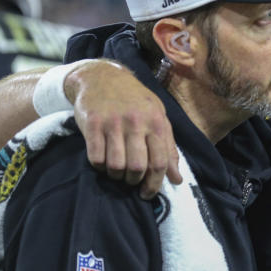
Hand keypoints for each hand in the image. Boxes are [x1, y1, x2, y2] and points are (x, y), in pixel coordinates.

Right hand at [67, 60, 181, 198]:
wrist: (103, 77)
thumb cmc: (135, 100)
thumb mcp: (158, 117)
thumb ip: (168, 148)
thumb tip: (177, 179)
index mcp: (156, 121)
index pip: (160, 161)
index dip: (155, 184)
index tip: (148, 194)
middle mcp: (136, 122)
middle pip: (138, 167)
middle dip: (134, 181)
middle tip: (130, 180)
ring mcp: (113, 122)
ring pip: (116, 165)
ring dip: (116, 175)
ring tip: (116, 170)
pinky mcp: (92, 124)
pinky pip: (95, 157)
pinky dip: (99, 166)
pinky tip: (102, 161)